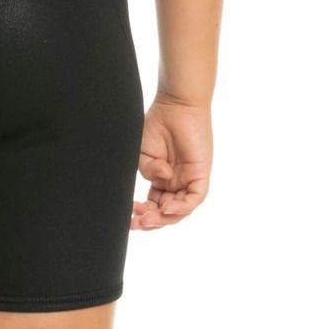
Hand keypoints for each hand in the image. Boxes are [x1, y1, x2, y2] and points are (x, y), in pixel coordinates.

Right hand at [131, 93, 211, 229]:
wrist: (175, 105)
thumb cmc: (158, 123)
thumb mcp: (143, 151)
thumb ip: (148, 170)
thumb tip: (162, 179)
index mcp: (162, 179)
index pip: (153, 204)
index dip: (142, 214)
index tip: (129, 218)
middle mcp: (176, 183)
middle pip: (166, 212)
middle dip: (151, 221)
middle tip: (136, 223)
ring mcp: (189, 180)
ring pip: (180, 210)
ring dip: (164, 217)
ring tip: (147, 218)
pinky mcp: (200, 175)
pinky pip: (193, 199)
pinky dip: (181, 206)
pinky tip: (166, 207)